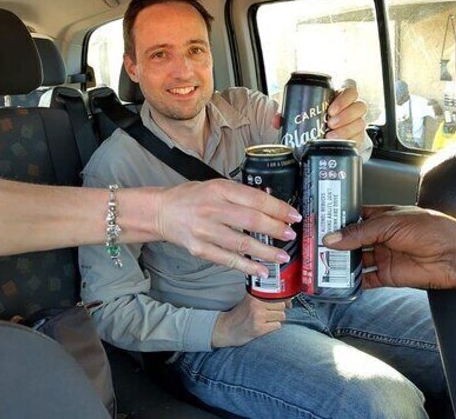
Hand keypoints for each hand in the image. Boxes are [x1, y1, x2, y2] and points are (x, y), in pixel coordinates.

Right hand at [156, 180, 300, 277]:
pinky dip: (247, 267)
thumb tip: (272, 206)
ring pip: (242, 244)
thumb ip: (240, 195)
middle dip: (275, 229)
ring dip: (266, 252)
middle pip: (251, 221)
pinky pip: (228, 260)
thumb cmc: (192, 197)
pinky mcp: (199, 249)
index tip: (294, 216)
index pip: (255, 199)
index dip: (278, 208)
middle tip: (290, 235)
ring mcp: (205, 231)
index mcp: (220, 189)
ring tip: (282, 256)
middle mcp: (212, 209)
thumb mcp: (216, 186)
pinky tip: (262, 270)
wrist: (162, 211)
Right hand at [212, 294, 289, 347]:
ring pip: (281, 316)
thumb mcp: (250, 300)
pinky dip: (273, 327)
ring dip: (276, 319)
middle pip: (282, 305)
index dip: (283, 299)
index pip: (277, 293)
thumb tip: (289, 302)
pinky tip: (264, 327)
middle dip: (278, 311)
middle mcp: (256, 303)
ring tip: (265, 320)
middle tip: (269, 314)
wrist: (226, 328)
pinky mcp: (259, 328)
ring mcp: (257, 316)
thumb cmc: (241, 315)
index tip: (284, 303)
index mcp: (254, 294)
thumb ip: (266, 297)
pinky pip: (277, 326)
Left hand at [271, 84, 367, 148]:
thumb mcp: (303, 113)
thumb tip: (277, 118)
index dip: (345, 98)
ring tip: (331, 135)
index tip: (331, 109)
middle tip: (330, 123)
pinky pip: (359, 138)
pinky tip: (337, 143)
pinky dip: (348, 140)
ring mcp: (356, 123)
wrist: (323, 136)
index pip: (351, 90)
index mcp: (341, 97)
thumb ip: (289, 113)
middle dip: (345, 115)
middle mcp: (352, 108)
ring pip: (360, 122)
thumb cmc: (316, 119)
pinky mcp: (357, 137)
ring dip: (346, 129)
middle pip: (359, 106)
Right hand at [323, 205, 455, 289]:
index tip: (318, 224)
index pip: (354, 218)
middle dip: (334, 244)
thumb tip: (332, 238)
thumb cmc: (430, 230)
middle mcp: (381, 236)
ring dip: (340, 263)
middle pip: (351, 240)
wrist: (454, 256)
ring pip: (356, 260)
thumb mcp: (390, 223)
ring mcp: (383, 256)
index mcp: (383, 217)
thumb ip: (359, 232)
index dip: (337, 221)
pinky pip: (365, 280)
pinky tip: (338, 281)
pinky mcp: (387, 276)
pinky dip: (352, 282)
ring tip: (320, 264)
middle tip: (313, 246)